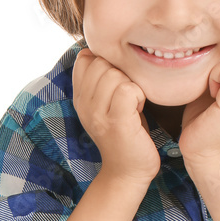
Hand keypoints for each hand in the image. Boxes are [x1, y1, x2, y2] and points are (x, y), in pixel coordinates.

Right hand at [72, 48, 160, 184]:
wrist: (127, 172)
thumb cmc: (126, 133)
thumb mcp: (106, 103)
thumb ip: (102, 78)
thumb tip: (103, 48)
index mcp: (80, 96)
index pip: (85, 57)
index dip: (106, 62)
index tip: (117, 82)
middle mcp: (83, 104)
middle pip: (101, 62)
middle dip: (121, 73)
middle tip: (129, 96)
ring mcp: (97, 114)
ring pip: (115, 75)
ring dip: (132, 85)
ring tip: (134, 104)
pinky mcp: (116, 123)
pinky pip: (128, 90)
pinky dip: (140, 96)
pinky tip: (139, 109)